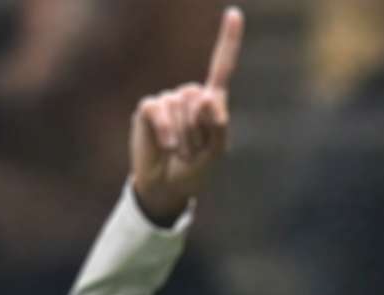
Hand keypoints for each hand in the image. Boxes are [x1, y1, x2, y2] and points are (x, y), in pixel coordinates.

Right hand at [128, 7, 240, 226]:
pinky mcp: (149, 109)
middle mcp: (189, 94)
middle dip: (200, 132)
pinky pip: (160, 112)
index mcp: (212, 101)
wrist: (166, 188)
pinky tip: (167, 146)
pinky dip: (166, 131)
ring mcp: (168, 101)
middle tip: (192, 151)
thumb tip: (205, 97)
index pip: (222, 66)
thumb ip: (218, 125)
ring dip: (184, 138)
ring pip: (182, 108)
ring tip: (179, 152)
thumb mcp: (216, 152)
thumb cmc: (194, 170)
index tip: (234, 12)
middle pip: (201, 101)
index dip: (228, 40)